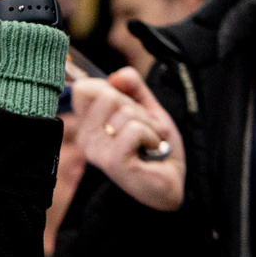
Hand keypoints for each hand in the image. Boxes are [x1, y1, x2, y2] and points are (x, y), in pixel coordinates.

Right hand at [71, 69, 184, 210]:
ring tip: (148, 143)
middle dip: (136, 108)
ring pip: (125, 112)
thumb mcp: (147, 109)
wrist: (172, 180)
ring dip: (148, 125)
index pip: (83, 89)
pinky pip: (134, 129)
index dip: (111, 90)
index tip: (126, 109)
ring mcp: (96, 151)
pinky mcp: (112, 162)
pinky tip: (149, 151)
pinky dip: (151, 136)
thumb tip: (116, 76)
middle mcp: (85, 138)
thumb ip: (133, 88)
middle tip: (143, 129)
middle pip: (107, 94)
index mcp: (88, 125)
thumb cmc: (156, 147)